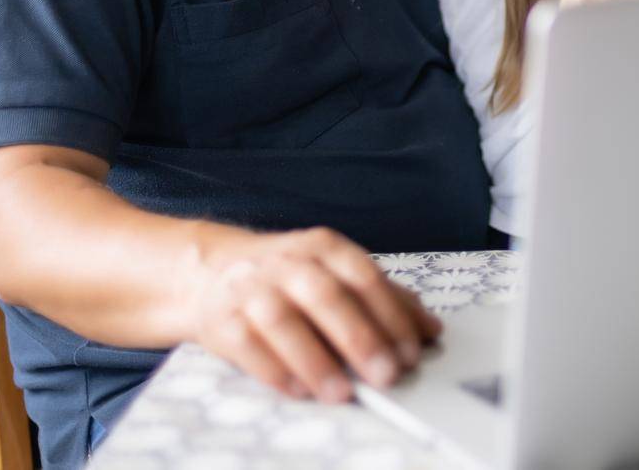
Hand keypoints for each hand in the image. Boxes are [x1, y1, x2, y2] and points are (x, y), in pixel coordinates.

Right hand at [186, 224, 441, 401]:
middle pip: (325, 295)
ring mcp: (250, 288)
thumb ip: (382, 297)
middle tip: (386, 375)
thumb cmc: (285, 276)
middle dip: (359, 337)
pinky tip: (300, 391)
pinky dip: (276, 370)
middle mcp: (286, 262)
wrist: (208, 270)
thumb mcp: (334, 273)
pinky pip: (248, 345)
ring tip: (343, 393)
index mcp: (322, 247)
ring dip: (315, 360)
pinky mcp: (221, 319)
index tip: (411, 351)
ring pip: (283, 321)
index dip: (390, 314)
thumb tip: (430, 328)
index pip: (363, 276)